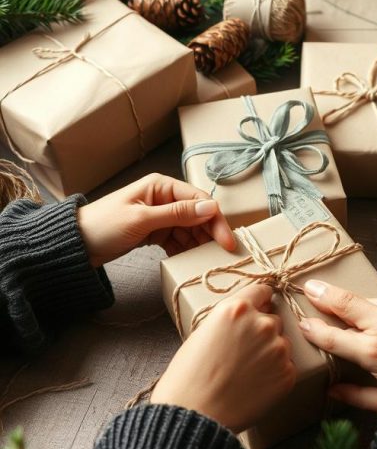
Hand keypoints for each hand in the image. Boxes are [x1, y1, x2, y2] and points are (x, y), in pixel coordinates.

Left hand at [77, 173, 235, 266]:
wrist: (76, 245)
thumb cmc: (104, 226)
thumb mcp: (142, 220)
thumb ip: (177, 214)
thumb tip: (211, 207)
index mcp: (161, 186)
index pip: (199, 200)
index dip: (216, 220)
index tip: (227, 242)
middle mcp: (164, 197)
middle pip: (198, 215)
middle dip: (210, 235)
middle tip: (224, 257)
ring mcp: (160, 215)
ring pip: (190, 229)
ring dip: (199, 244)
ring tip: (208, 262)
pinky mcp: (155, 232)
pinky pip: (178, 240)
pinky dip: (184, 250)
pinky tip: (190, 262)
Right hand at [151, 284, 295, 431]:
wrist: (194, 414)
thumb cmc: (189, 375)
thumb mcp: (203, 331)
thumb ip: (231, 319)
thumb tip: (249, 316)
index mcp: (237, 308)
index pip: (262, 290)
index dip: (260, 300)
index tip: (261, 306)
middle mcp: (262, 323)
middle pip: (273, 319)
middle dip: (262, 331)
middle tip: (244, 352)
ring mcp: (278, 349)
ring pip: (281, 343)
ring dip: (270, 352)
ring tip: (247, 372)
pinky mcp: (287, 374)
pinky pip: (286, 366)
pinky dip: (275, 374)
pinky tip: (254, 385)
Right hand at [299, 280, 376, 411]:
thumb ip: (356, 395)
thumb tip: (332, 391)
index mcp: (374, 351)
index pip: (333, 336)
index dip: (314, 329)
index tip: (301, 324)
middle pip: (345, 304)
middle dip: (324, 295)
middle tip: (307, 287)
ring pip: (363, 299)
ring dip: (347, 299)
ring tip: (330, 294)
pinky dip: (369, 304)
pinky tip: (364, 309)